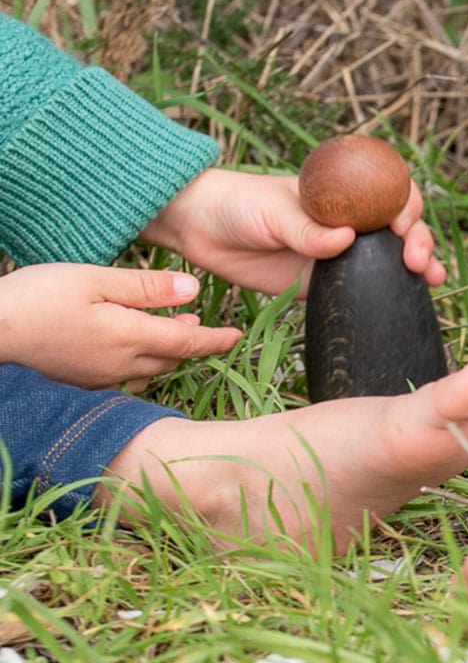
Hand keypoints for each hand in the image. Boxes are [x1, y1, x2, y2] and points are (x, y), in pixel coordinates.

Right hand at [0, 264, 241, 390]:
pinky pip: (124, 376)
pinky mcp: (80, 381)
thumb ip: (146, 288)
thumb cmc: (36, 299)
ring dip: (166, 352)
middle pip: (172, 358)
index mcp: (130, 338)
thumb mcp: (94, 280)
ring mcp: (99, 377)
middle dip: (191, 343)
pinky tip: (129, 347)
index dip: (217, 340)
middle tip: (201, 325)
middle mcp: (120, 365)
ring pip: (149, 370)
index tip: (237, 336)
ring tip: (168, 329)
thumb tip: (194, 291)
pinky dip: (140, 362)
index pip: (188, 342)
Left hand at [141, 167, 446, 295]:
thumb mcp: (272, 210)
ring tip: (432, 280)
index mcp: (342, 192)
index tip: (401, 226)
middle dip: (420, 240)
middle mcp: (350, 221)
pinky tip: (408, 302)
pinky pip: (365, 290)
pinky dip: (390, 295)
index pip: (390, 193)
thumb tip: (346, 241)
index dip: (406, 207)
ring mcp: (342, 254)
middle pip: (400, 228)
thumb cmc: (238, 204)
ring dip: (418, 267)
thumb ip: (306, 229)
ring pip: (391, 260)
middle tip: (417, 261)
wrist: (200, 229)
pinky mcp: (326, 284)